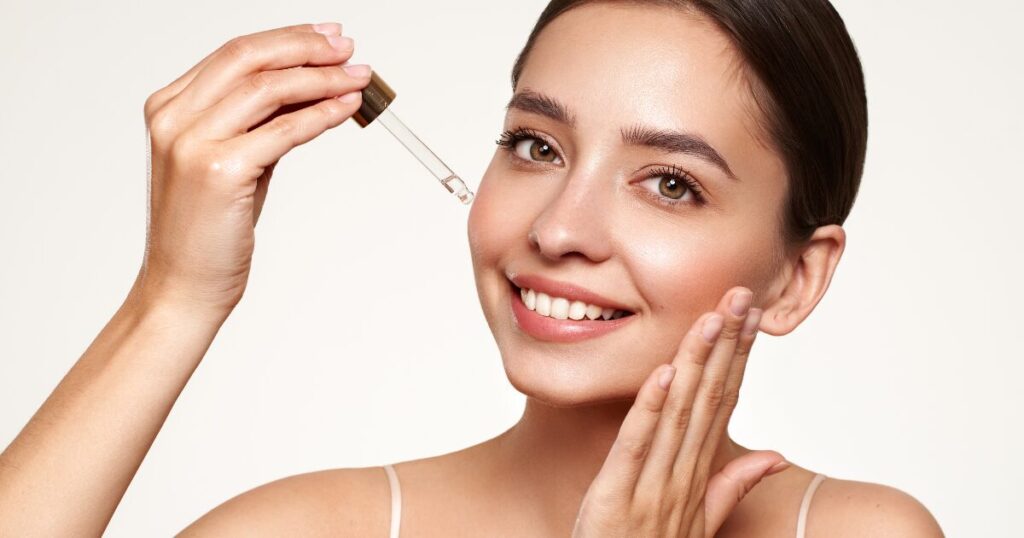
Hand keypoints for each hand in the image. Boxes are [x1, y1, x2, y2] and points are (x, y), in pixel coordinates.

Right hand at [132, 22, 371, 312]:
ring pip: (268, 88)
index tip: (326, 37)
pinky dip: (321, 114)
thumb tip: (311, 89)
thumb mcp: (233, 162)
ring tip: (357, 77)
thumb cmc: (207, 232)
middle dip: (306, 47)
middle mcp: (174, 118)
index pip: (234, 53)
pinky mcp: (219, 171)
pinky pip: (283, 130)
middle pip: (249, 58)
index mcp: (169, 107)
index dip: (287, 39)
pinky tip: (346, 108)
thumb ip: (260, 123)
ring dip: (322, 78)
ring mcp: (192, 143)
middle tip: (347, 48)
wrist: (183, 287)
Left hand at [573, 286, 787, 536]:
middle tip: (741, 295)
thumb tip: (772, 452)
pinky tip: (663, 373)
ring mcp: (653, 487)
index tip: (751, 315)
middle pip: (709, 399)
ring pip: (679, 414)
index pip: (724, 403)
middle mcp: (683, 476)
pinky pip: (636, 446)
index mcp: (699, 475)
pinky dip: (650, 408)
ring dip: (695, 362)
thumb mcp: (700, 522)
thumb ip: (732, 485)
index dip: (739, 357)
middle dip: (726, 345)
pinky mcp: (617, 497)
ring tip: (711, 318)